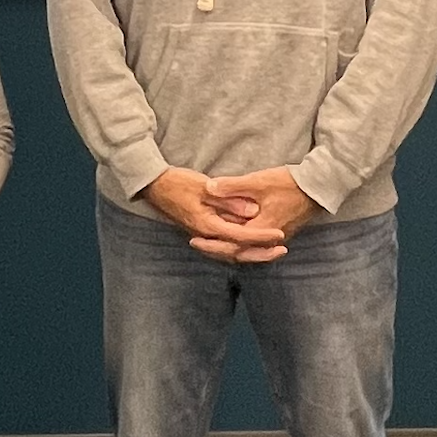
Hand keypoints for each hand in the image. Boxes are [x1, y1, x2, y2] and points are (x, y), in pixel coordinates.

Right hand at [142, 167, 287, 261]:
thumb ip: (229, 200)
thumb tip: (253, 212)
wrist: (154, 186)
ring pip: (231, 252)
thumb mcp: (204, 187)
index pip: (240, 236)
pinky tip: (251, 244)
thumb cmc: (177, 183)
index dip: (261, 236)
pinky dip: (240, 247)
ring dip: (253, 252)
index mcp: (206, 225)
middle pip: (237, 252)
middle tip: (283, 249)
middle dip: (261, 253)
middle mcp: (205, 235)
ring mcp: (202, 235)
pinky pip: (224, 246)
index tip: (280, 234)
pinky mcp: (202, 232)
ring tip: (273, 249)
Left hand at [194, 167, 317, 262]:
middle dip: (217, 250)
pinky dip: (242, 244)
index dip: (211, 243)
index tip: (193, 239)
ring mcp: (277, 237)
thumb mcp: (258, 181)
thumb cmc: (289, 184)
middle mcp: (268, 240)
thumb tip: (208, 188)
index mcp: (260, 230)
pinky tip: (234, 237)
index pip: (231, 244)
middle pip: (238, 252)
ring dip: (229, 248)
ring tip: (211, 242)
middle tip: (197, 244)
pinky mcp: (281, 233)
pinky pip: (257, 245)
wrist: (318, 186)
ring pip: (248, 250)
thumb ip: (232, 186)